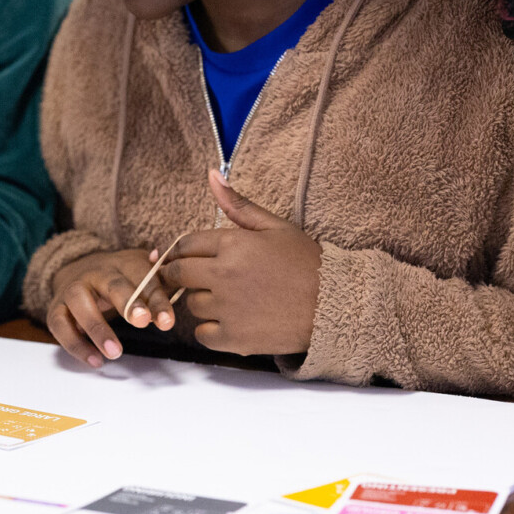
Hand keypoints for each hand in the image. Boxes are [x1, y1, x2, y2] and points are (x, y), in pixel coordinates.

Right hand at [47, 248, 176, 368]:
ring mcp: (73, 289)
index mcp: (124, 263)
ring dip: (97, 327)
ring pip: (80, 302)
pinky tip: (95, 361)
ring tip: (115, 352)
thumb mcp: (142, 275)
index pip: (144, 279)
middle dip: (128, 303)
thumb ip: (161, 280)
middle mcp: (97, 273)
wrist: (77, 268)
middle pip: (112, 284)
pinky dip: (75, 345)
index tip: (166, 322)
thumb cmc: (120, 278)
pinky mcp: (56, 309)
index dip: (156, 300)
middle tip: (142, 322)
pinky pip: (60, 326)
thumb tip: (176, 276)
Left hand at [159, 169, 322, 355]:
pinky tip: (230, 321)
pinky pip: (202, 335)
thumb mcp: (275, 226)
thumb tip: (212, 175)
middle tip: (193, 278)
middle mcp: (224, 275)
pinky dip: (211, 330)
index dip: (179, 250)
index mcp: (232, 244)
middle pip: (178, 275)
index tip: (182, 257)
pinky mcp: (234, 338)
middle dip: (179, 275)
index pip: (185, 244)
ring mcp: (228, 309)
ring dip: (202, 301)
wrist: (335, 305)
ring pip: (192, 305)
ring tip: (226, 298)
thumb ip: (238, 204)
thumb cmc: (307, 262)